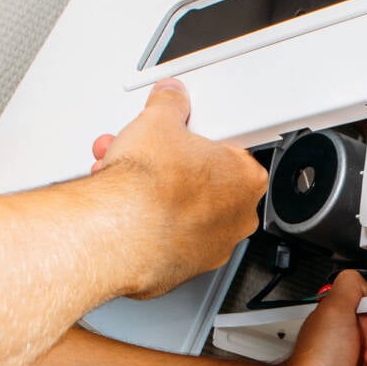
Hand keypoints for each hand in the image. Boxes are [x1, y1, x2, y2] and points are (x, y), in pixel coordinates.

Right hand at [89, 78, 267, 297]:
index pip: (229, 152)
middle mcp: (238, 217)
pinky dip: (149, 225)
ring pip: (184, 212)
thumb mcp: (159, 122)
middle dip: (170, 167)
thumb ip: (170, 104)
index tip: (180, 138)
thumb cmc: (150, 187)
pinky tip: (125, 210)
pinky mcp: (186, 268)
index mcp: (247, 178)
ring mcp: (214, 246)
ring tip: (123, 179)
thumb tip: (171, 97)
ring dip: (154, 194)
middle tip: (145, 157)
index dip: (197, 141)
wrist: (119, 232)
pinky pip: (169, 239)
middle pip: (204, 183)